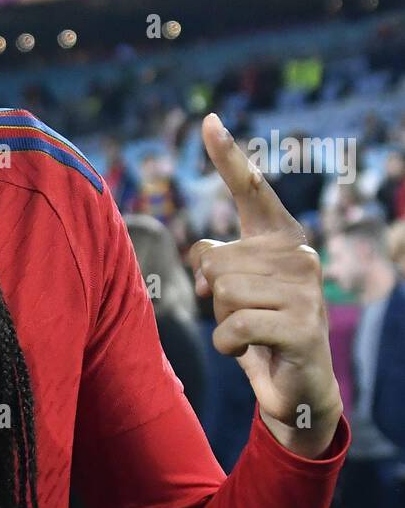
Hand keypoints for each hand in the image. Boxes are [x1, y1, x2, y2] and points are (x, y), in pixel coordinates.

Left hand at [188, 114, 342, 458]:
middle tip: (242, 314)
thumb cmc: (259, 330)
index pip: (250, 190)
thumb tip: (203, 266)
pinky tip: (251, 352)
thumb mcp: (231, 291)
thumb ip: (215, 263)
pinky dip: (228, 346)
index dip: (228, 156)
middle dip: (212, 295)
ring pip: (221, 293)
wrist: (296, 386)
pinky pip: (232, 326)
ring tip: (251, 332)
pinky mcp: (301, 325)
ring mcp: (304, 288)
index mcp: (280, 238)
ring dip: (221, 322)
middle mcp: (299, 253)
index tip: (209, 120)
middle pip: (213, 260)